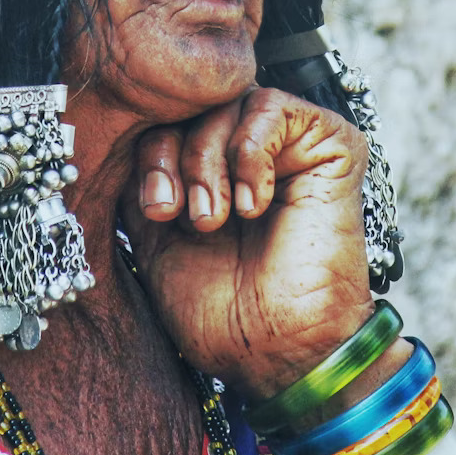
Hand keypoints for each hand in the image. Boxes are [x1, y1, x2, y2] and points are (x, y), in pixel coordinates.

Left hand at [122, 88, 377, 401]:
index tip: (155, 209)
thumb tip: (124, 134)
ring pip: (229, 101)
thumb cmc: (220, 310)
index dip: (151, 153)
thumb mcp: (155, 237)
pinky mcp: (330, 146)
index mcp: (212, 170)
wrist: (276, 352)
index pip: (170, 121)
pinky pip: (274, 106)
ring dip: (207, 160)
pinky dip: (250, 151)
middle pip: (196, 105)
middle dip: (173, 155)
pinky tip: (252, 204)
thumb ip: (143, 181)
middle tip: (176, 213)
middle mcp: (251, 151)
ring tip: (214, 218)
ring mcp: (291, 146)